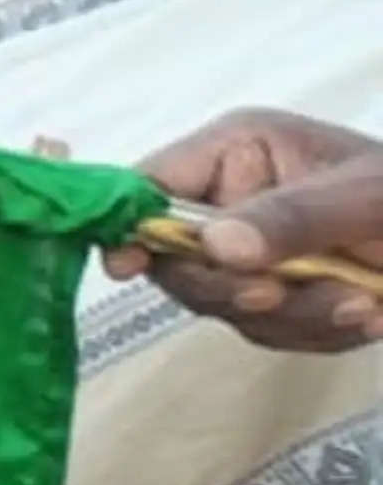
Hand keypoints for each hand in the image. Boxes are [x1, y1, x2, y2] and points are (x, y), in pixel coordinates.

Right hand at [108, 109, 382, 352]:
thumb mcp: (363, 197)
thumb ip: (290, 217)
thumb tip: (214, 244)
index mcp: (238, 151)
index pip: (152, 184)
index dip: (130, 224)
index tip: (126, 265)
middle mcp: (232, 200)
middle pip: (176, 258)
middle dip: (229, 286)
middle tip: (272, 295)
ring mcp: (254, 250)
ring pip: (224, 303)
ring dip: (292, 315)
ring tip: (360, 305)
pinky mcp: (282, 294)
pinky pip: (268, 330)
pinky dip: (315, 333)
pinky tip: (366, 314)